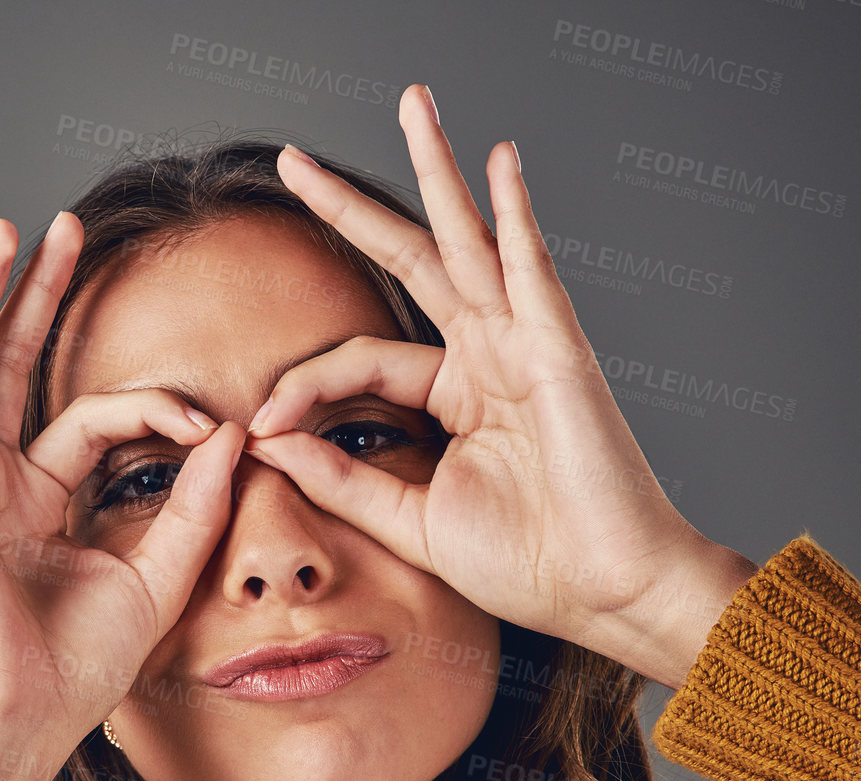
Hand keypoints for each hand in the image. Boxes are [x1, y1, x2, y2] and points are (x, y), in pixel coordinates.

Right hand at [0, 214, 244, 780]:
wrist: (17, 717)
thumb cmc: (74, 670)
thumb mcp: (155, 577)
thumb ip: (194, 502)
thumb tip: (230, 430)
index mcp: (40, 503)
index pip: (95, 420)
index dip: (155, 407)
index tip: (210, 420)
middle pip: (16, 367)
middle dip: (40, 296)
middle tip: (64, 231)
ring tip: (8, 232)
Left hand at [240, 84, 755, 685]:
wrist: (601, 593)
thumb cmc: (525, 563)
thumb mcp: (409, 520)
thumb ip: (342, 479)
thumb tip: (268, 442)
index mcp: (454, 395)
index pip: (358, 360)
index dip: (302, 386)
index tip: (259, 425)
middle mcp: (486, 356)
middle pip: (410, 260)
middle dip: (351, 207)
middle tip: (293, 160)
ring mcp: (523, 344)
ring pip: (467, 239)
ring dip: (437, 171)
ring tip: (413, 106)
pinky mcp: (559, 351)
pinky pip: (531, 268)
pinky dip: (515, 212)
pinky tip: (498, 160)